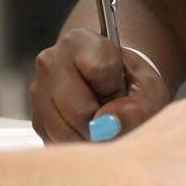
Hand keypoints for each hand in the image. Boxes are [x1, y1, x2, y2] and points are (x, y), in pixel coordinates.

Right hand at [30, 28, 167, 142]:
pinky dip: (80, 144)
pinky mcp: (37, 121)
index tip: (118, 84)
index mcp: (78, 42)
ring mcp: (39, 93)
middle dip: (102, 120)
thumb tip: (106, 126)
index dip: (115, 85)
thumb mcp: (148, 88)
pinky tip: (89, 129)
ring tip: (102, 120)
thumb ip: (137, 107)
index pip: (99, 69)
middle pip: (78, 109)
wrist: (116, 88)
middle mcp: (51, 63)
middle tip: (113, 112)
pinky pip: (59, 143)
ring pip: (66, 132)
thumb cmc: (132, 84)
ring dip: (91, 137)